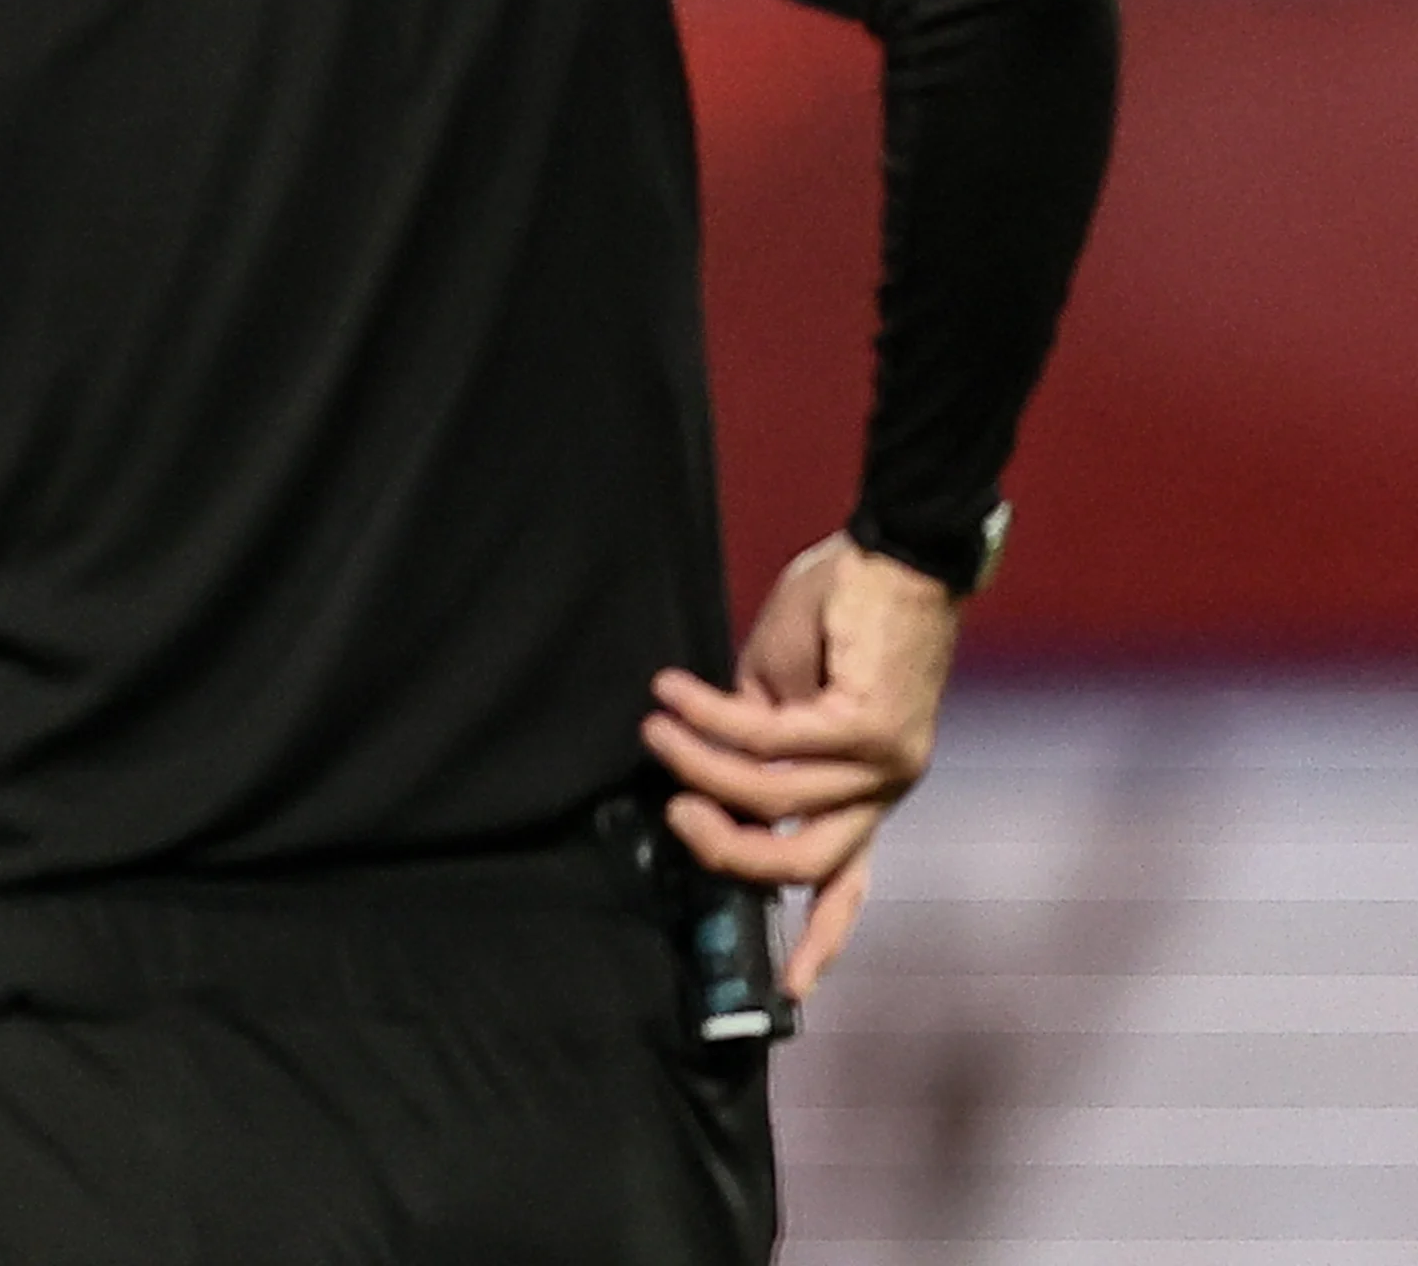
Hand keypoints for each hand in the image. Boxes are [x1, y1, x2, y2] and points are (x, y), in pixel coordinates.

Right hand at [641, 530, 960, 998]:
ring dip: (700, 764)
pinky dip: (711, 719)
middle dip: (728, 849)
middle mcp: (886, 786)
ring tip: (654, 729)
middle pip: (806, 861)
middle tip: (674, 812)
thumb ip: (759, 738)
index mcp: (870, 788)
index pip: (849, 878)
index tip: (794, 993)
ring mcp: (885, 760)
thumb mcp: (789, 690)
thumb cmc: (842, 616)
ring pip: (775, 796)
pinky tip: (672, 695)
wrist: (895, 555)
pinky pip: (769, 737)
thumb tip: (710, 769)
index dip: (820, 939)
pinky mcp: (869, 722)